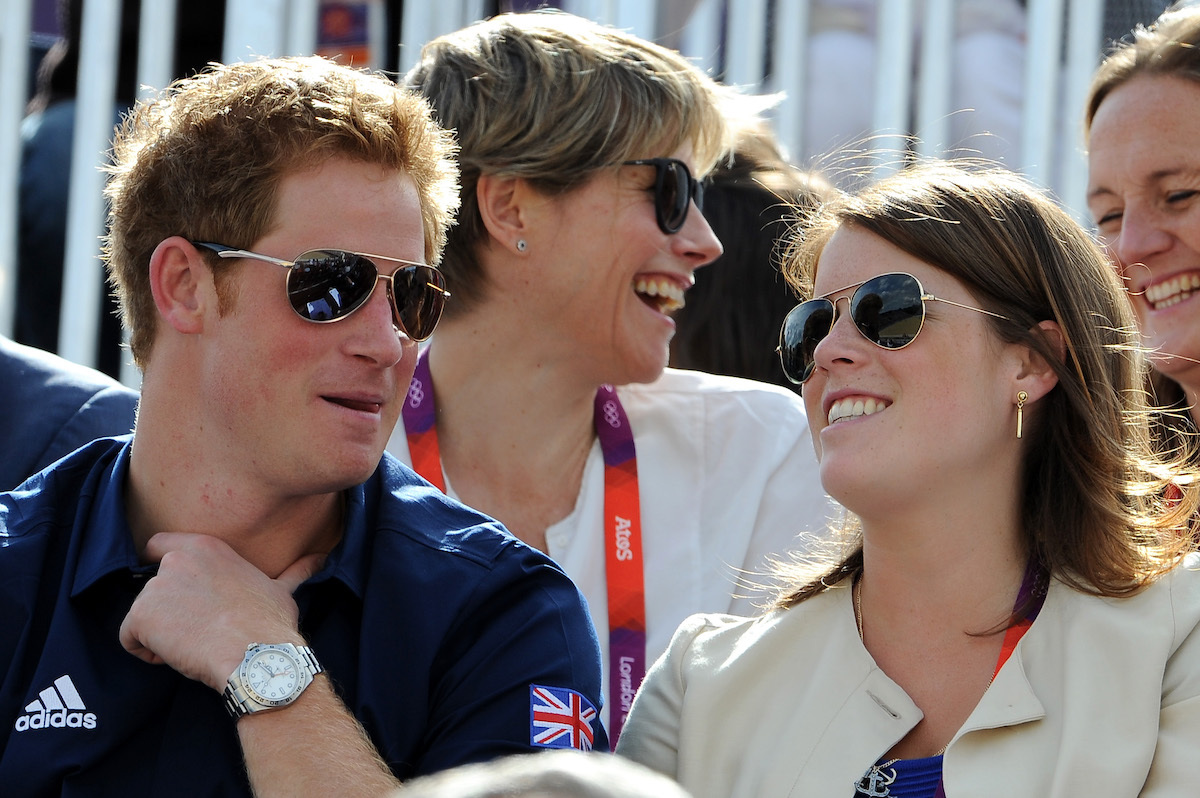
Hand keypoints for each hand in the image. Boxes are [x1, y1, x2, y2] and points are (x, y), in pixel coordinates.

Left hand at [118, 532, 325, 690]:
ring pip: (143, 614)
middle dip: (167, 609)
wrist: (256, 655)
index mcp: (206, 547)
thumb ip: (291, 571)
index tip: (179, 595)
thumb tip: (320, 559)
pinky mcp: (141, 616)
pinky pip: (130, 638)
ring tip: (193, 645)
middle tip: (198, 629)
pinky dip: (146, 652)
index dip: (161, 570)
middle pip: (152, 586)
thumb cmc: (269, 623)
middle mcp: (176, 560)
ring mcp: (156, 587)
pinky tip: (178, 656)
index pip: (159, 546)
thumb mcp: (281, 590)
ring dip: (161, 633)